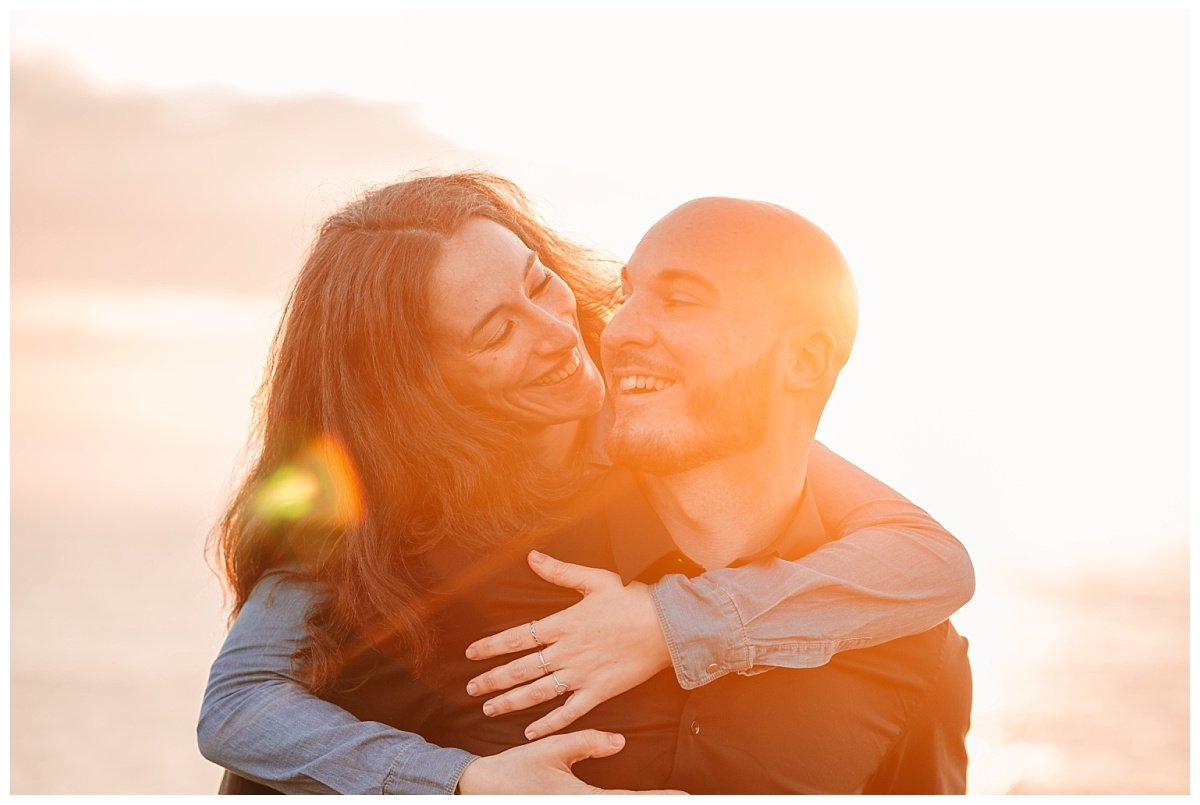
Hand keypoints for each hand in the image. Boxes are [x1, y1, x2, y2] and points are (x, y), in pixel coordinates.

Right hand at [456, 730, 683, 793]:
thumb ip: (588, 744)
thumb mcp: (553, 750)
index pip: (629, 801)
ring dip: (633, 802)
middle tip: (684, 798)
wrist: (480, 789)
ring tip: (664, 798)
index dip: (659, 799)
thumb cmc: (515, 770)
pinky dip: (616, 803)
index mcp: (580, 798)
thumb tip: (620, 741)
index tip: (685, 796)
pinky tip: (626, 799)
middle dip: (652, 803)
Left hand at [464, 550, 671, 739]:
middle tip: (471, 689)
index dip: (492, 646)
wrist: (666, 626)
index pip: (518, 636)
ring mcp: (582, 674)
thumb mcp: (595, 579)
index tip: (472, 653)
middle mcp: (567, 651)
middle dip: (493, 680)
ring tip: (489, 709)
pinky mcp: (599, 691)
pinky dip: (548, 723)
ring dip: (511, 701)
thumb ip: (560, 571)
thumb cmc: (632, 600)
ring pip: (538, 692)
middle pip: (522, 668)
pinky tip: (530, 730)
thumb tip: (532, 556)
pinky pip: (568, 712)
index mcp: (564, 624)